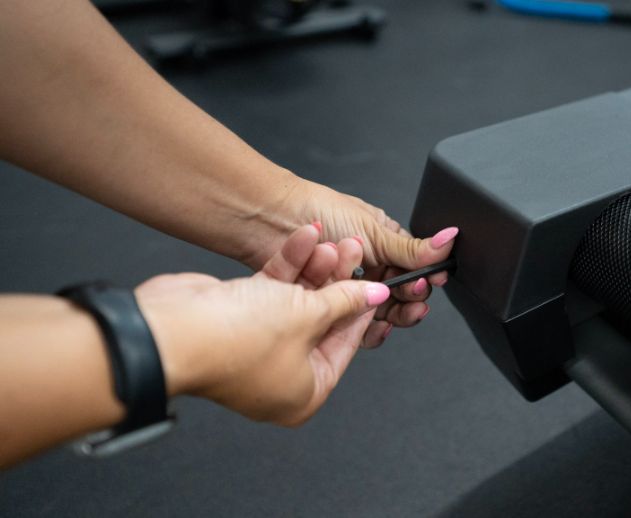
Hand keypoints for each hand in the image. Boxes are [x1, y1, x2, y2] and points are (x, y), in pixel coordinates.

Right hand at [136, 225, 390, 425]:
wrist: (173, 329)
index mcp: (303, 394)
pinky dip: (288, 264)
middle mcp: (281, 373)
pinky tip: (305, 237)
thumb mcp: (308, 316)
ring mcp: (259, 344)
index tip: (374, 281)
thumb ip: (344, 302)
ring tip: (330, 238)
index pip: (345, 345)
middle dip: (337, 279)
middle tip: (352, 249)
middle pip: (322, 318)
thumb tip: (372, 296)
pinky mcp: (239, 315)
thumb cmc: (235, 342)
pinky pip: (273, 289)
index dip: (361, 308)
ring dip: (314, 267)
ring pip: (298, 299)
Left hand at [245, 179, 458, 333]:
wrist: (269, 218)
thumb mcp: (373, 232)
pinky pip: (348, 324)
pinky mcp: (324, 304)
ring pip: (374, 312)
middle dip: (407, 302)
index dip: (421, 281)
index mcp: (383, 244)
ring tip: (386, 314)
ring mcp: (344, 286)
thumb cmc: (317, 211)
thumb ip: (413, 247)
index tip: (425, 286)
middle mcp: (366, 266)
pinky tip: (367, 325)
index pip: (412, 270)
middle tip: (412, 304)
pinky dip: (361, 326)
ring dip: (385, 314)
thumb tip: (450, 239)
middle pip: (396, 296)